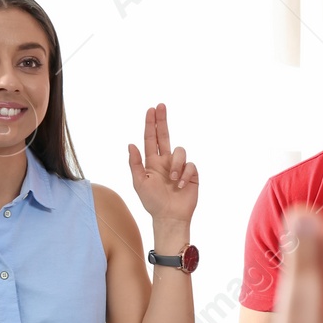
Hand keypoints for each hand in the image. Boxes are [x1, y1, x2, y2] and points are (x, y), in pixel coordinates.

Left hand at [126, 103, 197, 224]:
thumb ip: (135, 163)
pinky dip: (185, 175)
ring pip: (180, 151)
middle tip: (161, 106)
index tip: (151, 109)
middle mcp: (166, 161)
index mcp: (152, 162)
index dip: (151, 124)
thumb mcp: (139, 182)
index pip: (151, 139)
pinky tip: (181, 185)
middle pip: (165, 136)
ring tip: (173, 180)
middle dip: (162, 120)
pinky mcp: (192, 174)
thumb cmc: (152, 202)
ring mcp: (179, 167)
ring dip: (176, 164)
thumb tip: (131, 144)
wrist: (170, 217)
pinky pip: (190, 166)